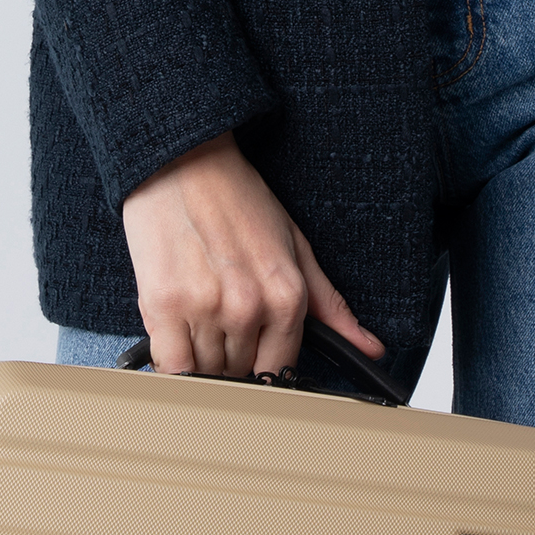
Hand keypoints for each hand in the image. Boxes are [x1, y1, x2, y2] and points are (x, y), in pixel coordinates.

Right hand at [120, 132, 384, 377]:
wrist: (185, 161)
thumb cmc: (238, 199)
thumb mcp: (296, 246)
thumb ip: (330, 305)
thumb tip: (371, 349)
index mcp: (287, 296)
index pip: (278, 371)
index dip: (260, 366)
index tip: (248, 353)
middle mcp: (249, 307)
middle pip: (237, 373)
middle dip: (228, 356)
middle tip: (218, 316)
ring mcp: (205, 307)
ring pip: (203, 372)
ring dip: (199, 356)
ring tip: (196, 311)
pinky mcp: (163, 305)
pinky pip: (171, 367)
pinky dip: (172, 362)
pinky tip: (174, 334)